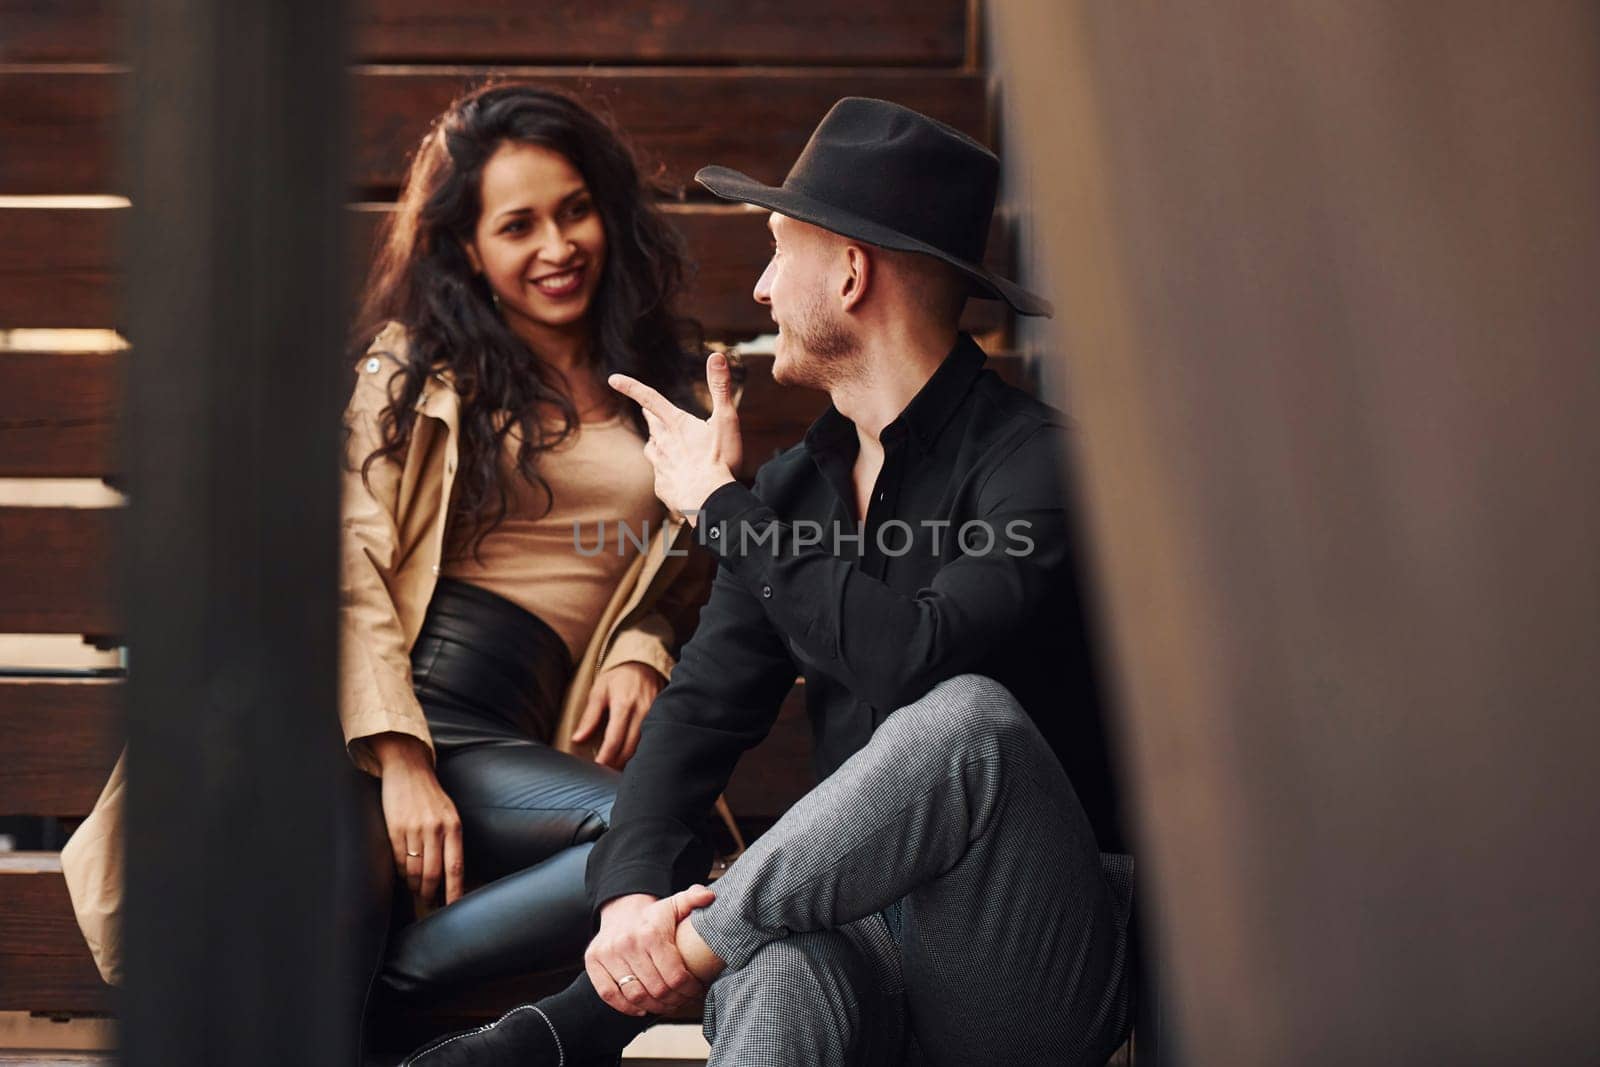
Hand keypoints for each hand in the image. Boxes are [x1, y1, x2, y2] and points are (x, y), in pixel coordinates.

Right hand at [368, 732, 464, 907]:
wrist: (408, 770)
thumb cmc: (431, 797)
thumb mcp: (450, 815)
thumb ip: (452, 840)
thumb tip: (451, 873)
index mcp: (454, 826)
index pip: (456, 866)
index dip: (455, 890)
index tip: (454, 907)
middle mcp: (435, 828)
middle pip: (433, 873)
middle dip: (430, 893)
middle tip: (428, 902)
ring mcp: (414, 829)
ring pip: (414, 870)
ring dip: (415, 885)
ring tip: (417, 890)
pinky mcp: (394, 828)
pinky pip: (398, 860)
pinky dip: (401, 872)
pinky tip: (404, 874)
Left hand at [571, 661, 665, 768]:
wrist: (645, 664)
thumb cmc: (619, 678)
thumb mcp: (599, 691)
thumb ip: (590, 717)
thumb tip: (577, 739)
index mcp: (624, 705)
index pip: (614, 739)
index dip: (606, 757)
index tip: (598, 766)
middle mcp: (642, 711)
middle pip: (630, 747)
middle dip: (616, 763)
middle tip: (604, 771)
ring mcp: (655, 715)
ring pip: (643, 747)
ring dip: (629, 760)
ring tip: (616, 767)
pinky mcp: (663, 717)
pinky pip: (652, 739)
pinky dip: (641, 751)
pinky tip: (632, 757)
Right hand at [588, 885, 716, 1015]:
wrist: (622, 910)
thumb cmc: (654, 916)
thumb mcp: (676, 904)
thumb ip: (694, 899)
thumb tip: (710, 896)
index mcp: (651, 933)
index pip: (675, 975)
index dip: (689, 989)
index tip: (696, 990)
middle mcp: (627, 944)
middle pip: (657, 989)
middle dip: (675, 1000)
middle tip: (684, 1000)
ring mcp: (608, 954)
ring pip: (635, 995)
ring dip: (654, 1007)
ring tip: (667, 1005)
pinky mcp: (593, 962)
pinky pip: (609, 994)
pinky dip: (626, 1007)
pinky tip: (642, 1008)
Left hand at [609, 353, 740, 522]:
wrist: (708, 500)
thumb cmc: (719, 459)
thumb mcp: (725, 419)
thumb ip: (721, 387)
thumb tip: (716, 355)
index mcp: (676, 424)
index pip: (650, 398)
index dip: (631, 387)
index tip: (613, 379)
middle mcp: (663, 443)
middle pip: (652, 426)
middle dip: (651, 418)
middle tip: (648, 413)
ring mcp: (661, 466)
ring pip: (652, 450)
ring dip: (657, 445)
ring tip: (662, 445)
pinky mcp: (663, 487)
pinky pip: (661, 476)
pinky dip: (668, 474)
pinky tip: (677, 478)